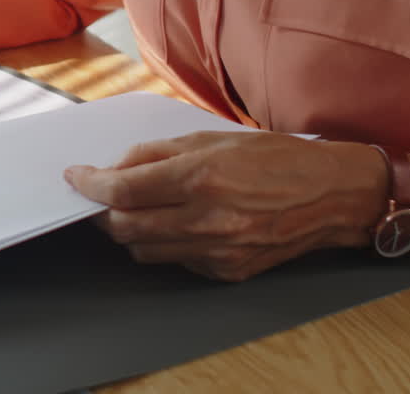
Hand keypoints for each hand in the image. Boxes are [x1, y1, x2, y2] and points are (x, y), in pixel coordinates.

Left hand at [63, 132, 387, 281]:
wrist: (333, 194)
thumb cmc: (276, 158)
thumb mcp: (211, 138)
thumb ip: (157, 153)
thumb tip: (114, 168)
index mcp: (200, 176)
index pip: (121, 190)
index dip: (89, 185)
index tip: (76, 177)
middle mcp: (207, 217)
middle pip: (123, 226)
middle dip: (101, 211)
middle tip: (97, 195)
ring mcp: (217, 249)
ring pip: (143, 250)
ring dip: (129, 229)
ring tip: (136, 208)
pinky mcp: (227, 271)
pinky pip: (176, 261)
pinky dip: (164, 243)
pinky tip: (177, 224)